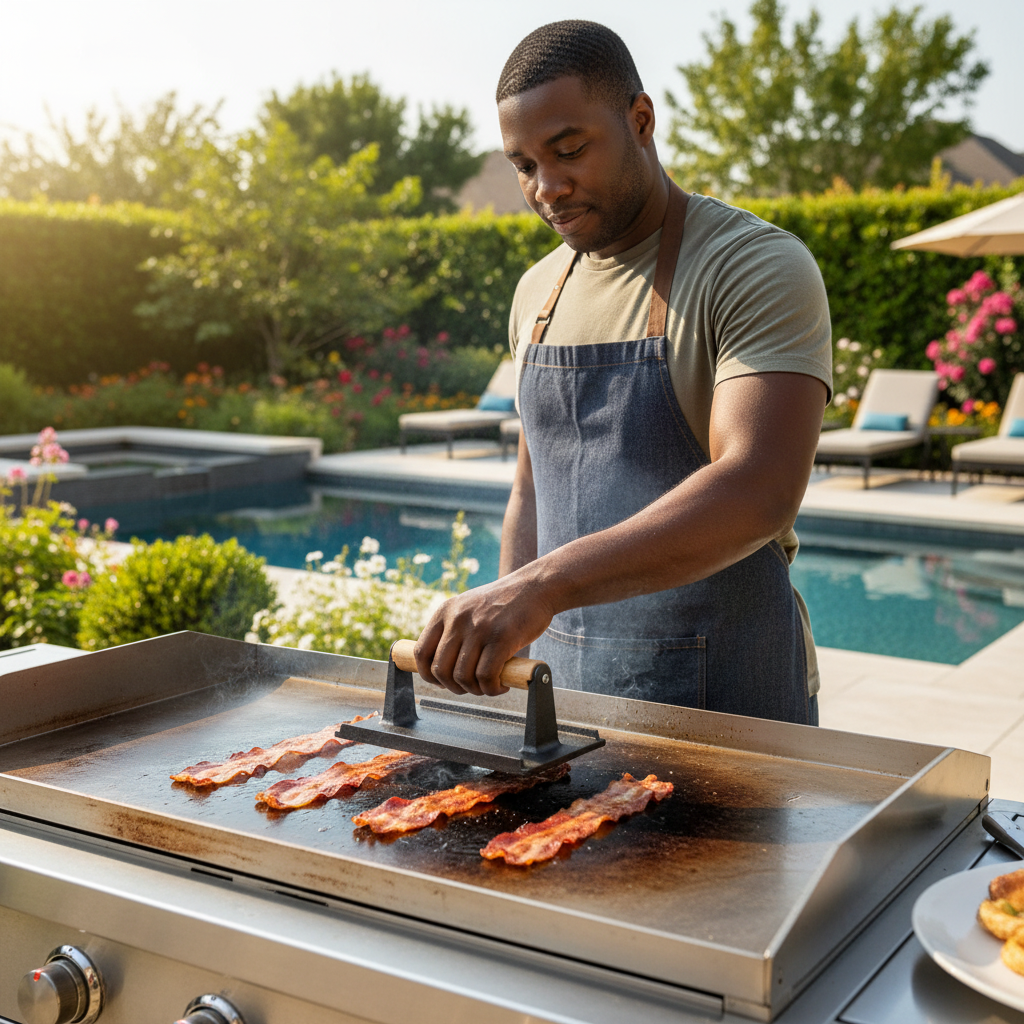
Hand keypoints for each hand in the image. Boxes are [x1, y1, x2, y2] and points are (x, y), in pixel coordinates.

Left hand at [413, 571, 554, 695]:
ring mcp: (479, 628)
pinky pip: (486, 677)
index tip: (442, 683)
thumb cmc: (505, 604)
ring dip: (475, 690)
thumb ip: (454, 630)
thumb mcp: (469, 608)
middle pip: (440, 669)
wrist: (536, 587)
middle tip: (471, 687)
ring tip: (489, 686)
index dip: (428, 675)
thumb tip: (440, 667)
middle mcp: (458, 619)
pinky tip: (501, 685)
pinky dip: (492, 689)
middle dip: (454, 687)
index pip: (421, 652)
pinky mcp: (501, 638)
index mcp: (446, 611)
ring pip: (462, 677)